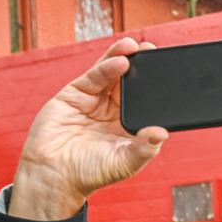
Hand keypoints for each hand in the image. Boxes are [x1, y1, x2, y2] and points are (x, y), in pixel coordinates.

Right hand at [10, 38, 168, 220]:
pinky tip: (120, 61)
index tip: (168, 73)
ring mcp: (93, 101)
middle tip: (152, 50)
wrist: (53, 175)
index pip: (145, 101)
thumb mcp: (125, 162)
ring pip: (111, 74)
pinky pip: (94, 77)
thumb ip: (145, 148)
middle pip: (130, 83)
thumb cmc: (90, 173)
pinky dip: (106, 67)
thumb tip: (162, 133)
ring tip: (135, 47)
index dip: (155, 87)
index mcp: (128, 126)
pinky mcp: (74, 95)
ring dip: (123, 58)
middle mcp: (112, 111)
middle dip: (141, 66)